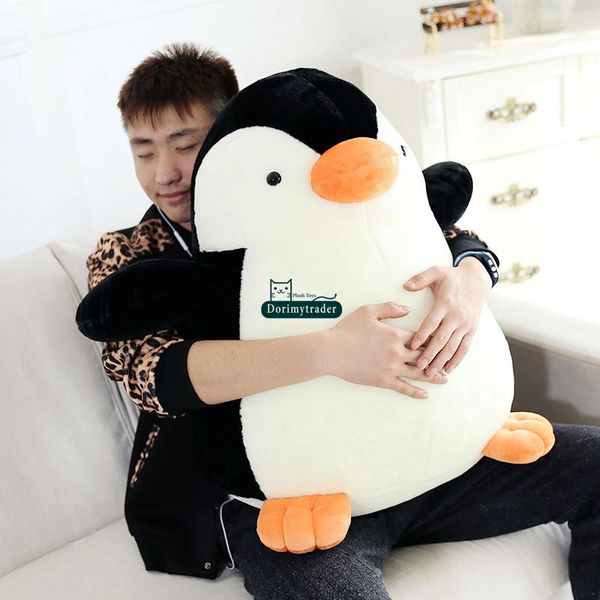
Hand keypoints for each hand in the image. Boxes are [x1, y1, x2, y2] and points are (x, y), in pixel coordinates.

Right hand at [322, 302, 448, 398]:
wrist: (330, 352)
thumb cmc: (346, 330)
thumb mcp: (367, 311)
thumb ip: (389, 308)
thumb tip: (407, 309)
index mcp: (395, 335)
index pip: (420, 336)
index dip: (432, 338)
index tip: (443, 338)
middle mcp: (397, 353)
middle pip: (423, 356)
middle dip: (438, 358)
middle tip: (449, 360)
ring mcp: (390, 368)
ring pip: (418, 374)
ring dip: (433, 377)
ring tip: (444, 379)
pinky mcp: (382, 381)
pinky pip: (403, 388)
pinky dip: (415, 392)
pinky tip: (425, 395)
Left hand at [403, 257, 491, 376]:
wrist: (477, 280)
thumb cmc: (451, 276)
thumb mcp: (436, 271)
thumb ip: (420, 278)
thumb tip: (405, 285)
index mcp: (446, 303)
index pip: (432, 322)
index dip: (422, 334)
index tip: (411, 346)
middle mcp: (457, 316)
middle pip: (442, 338)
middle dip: (430, 354)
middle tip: (419, 366)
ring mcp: (466, 324)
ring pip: (453, 346)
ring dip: (442, 361)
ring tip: (430, 373)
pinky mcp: (472, 330)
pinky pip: (464, 347)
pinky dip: (457, 360)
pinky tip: (447, 369)